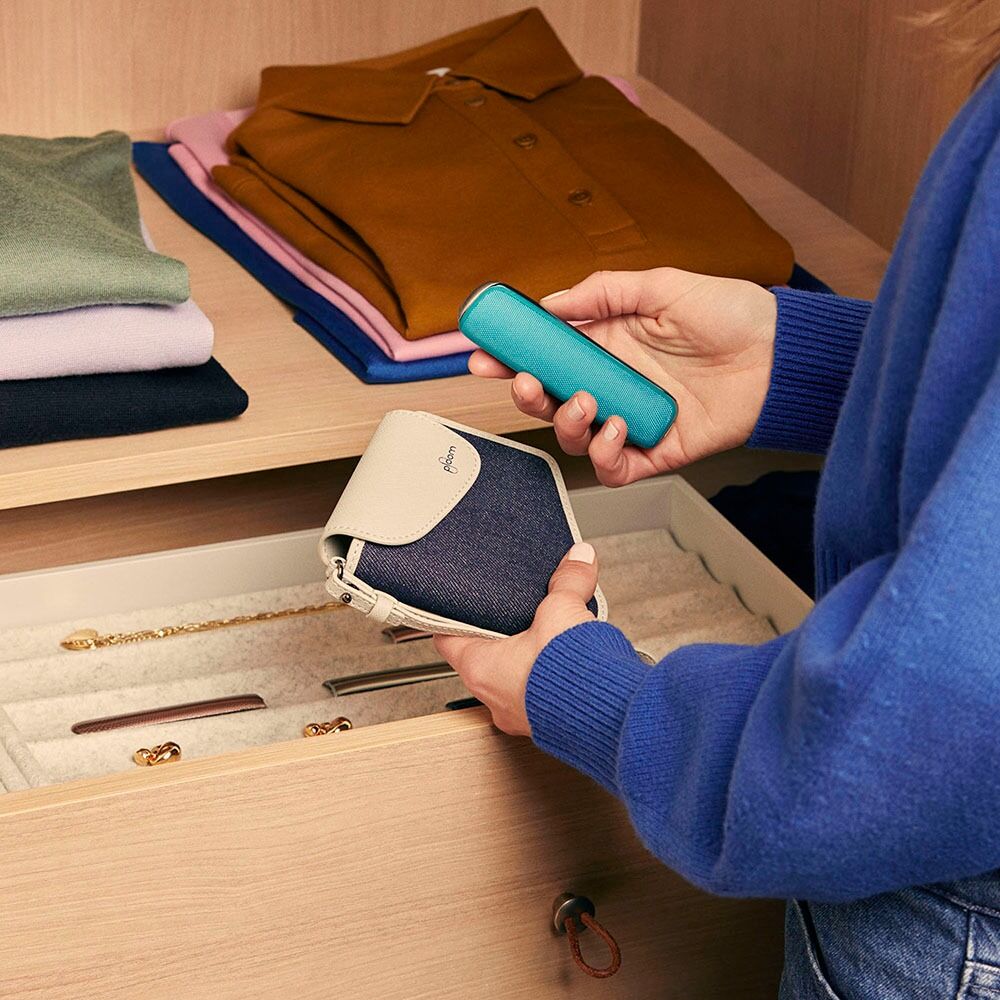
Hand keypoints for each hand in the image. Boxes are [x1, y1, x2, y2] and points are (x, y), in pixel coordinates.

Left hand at [434, 542, 599, 735]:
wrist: (609, 718)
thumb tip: (577, 559)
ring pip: (514, 683)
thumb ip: (568, 580)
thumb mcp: (563, 611)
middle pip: (483, 661)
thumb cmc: (570, 676)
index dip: (453, 620)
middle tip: (513, 619)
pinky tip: (571, 667)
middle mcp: (496, 699)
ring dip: (530, 663)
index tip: (459, 608)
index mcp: (482, 669)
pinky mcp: (550, 726)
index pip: (448, 639)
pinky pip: (542, 700)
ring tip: (548, 641)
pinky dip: (553, 681)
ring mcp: (523, 716)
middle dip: (501, 639)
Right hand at [469, 267, 776, 485]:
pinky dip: (606, 454)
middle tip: (528, 383)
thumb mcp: (660, 285)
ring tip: (588, 402)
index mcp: (606, 345)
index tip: (483, 355)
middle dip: (528, 395)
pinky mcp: (657, 450)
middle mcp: (612, 384)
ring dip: (567, 423)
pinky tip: (617, 428)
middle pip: (551, 401)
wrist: (778, 353)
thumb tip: (550, 303)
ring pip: (575, 437)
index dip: (512, 358)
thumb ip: (602, 292)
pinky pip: (615, 467)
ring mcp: (632, 419)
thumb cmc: (727, 313)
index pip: (547, 356)